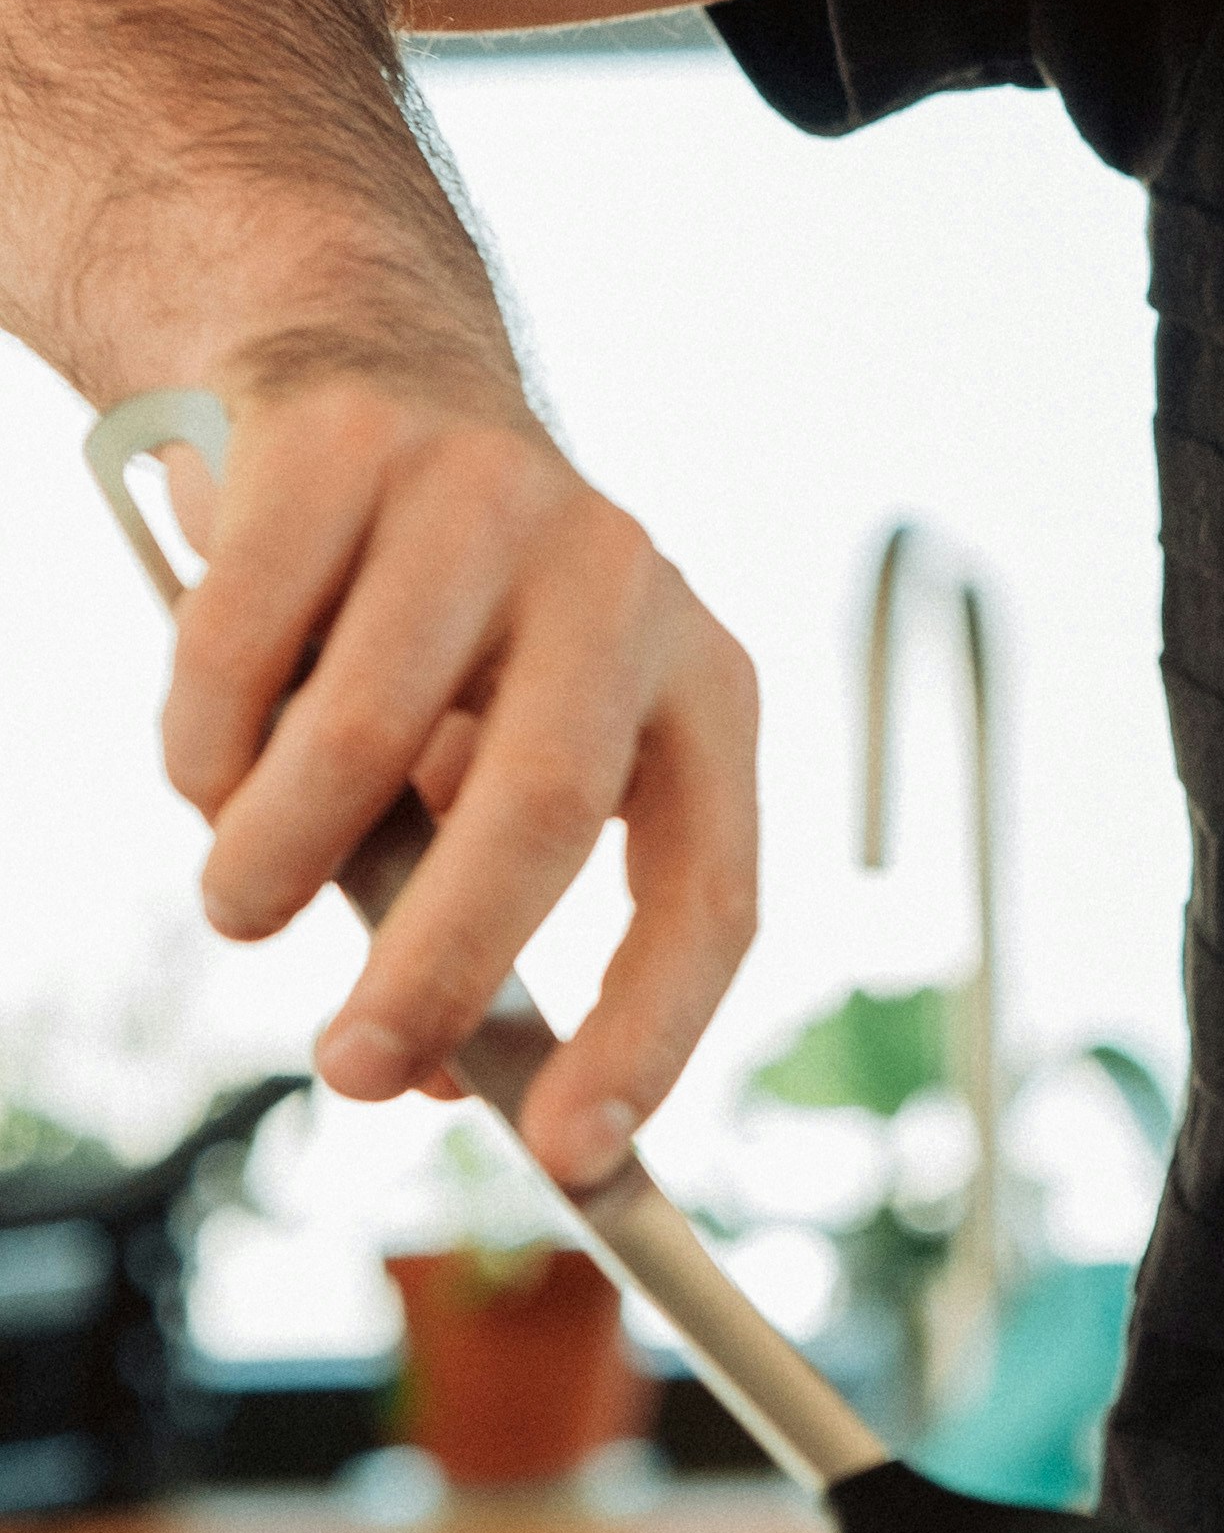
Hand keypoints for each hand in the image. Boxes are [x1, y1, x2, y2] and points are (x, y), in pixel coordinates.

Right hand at [157, 368, 758, 1193]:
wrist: (354, 376)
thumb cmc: (434, 630)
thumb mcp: (492, 765)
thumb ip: (476, 908)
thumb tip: (429, 1077)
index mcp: (700, 682)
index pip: (713, 889)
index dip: (651, 1033)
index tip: (573, 1156)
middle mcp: (622, 579)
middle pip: (544, 813)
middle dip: (437, 972)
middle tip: (351, 1068)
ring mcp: (490, 498)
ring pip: (362, 738)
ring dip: (274, 866)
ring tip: (243, 902)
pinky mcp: (346, 446)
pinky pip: (241, 650)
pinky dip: (201, 749)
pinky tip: (208, 766)